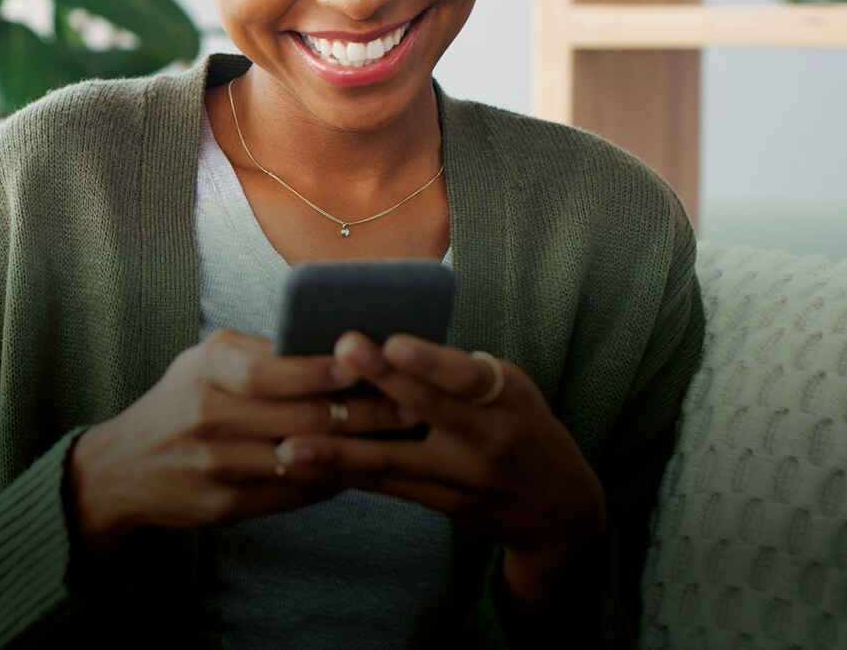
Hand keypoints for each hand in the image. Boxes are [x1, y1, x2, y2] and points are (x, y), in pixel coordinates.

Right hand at [66, 328, 422, 558]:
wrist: (123, 469)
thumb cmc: (179, 402)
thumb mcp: (204, 362)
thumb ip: (259, 354)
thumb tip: (331, 346)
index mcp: (206, 373)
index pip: (271, 372)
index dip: (322, 370)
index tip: (369, 362)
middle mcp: (209, 418)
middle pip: (299, 418)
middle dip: (362, 412)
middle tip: (411, 404)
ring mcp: (217, 466)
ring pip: (303, 459)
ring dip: (356, 450)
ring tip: (400, 438)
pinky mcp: (224, 506)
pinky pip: (291, 494)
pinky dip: (329, 481)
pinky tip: (360, 469)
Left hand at [276, 332, 607, 570]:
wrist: (558, 508)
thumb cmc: (522, 424)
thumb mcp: (509, 388)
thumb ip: (457, 370)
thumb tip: (387, 338)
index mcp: (505, 398)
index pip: (467, 376)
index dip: (430, 362)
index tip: (393, 342)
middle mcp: (485, 439)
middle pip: (426, 412)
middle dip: (379, 385)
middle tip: (335, 357)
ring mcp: (461, 478)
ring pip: (392, 461)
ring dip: (337, 451)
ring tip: (288, 444)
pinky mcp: (440, 504)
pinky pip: (384, 487)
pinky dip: (342, 474)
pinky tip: (300, 466)